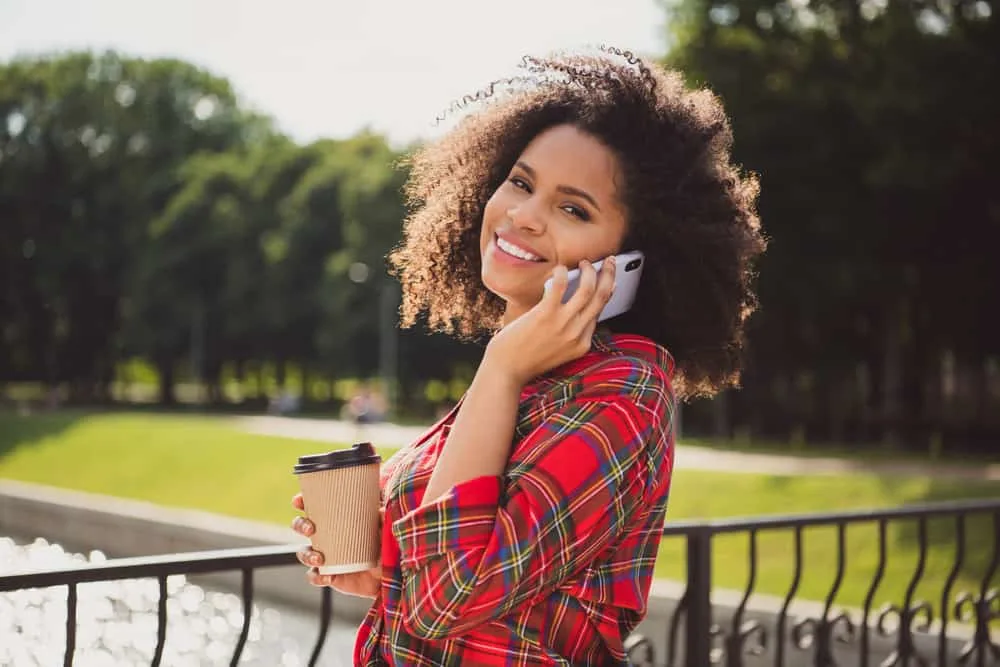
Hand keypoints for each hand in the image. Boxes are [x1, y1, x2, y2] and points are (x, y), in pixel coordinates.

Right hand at [291, 493, 382, 598]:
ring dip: (306, 555)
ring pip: (303, 553)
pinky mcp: (328, 575)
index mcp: (335, 519)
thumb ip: (381, 518)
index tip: (299, 501)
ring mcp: (324, 556)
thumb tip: (380, 509)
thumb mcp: (383, 527)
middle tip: (310, 529)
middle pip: (301, 526)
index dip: (301, 501)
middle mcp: (325, 536)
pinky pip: (315, 576)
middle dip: (300, 525)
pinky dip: (317, 577)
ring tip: (319, 559)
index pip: (314, 506)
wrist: (387, 574)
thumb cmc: (382, 543)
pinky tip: (327, 576)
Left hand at [485, 257, 615, 385]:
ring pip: (588, 288)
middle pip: (602, 297)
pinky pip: (560, 285)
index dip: (607, 290)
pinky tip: (559, 268)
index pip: (600, 311)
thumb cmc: (526, 358)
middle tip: (609, 261)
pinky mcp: (546, 314)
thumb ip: (568, 331)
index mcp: (582, 344)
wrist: (506, 371)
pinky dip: (562, 272)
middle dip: (609, 274)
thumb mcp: (557, 350)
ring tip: (584, 262)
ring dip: (590, 270)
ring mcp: (563, 324)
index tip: (608, 278)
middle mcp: (577, 333)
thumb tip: (572, 302)